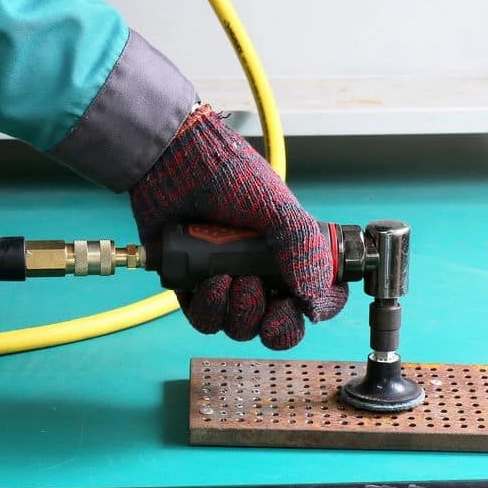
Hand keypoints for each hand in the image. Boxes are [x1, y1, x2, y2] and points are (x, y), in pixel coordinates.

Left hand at [129, 104, 346, 349]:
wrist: (172, 162)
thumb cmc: (227, 174)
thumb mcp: (277, 207)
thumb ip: (302, 249)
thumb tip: (314, 298)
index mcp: (289, 253)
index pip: (316, 296)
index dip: (314, 309)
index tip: (301, 306)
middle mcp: (261, 271)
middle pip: (277, 322)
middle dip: (271, 320)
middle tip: (256, 290)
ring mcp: (228, 280)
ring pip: (241, 326)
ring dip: (240, 312)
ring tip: (228, 279)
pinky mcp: (193, 285)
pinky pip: (205, 318)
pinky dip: (210, 308)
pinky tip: (209, 282)